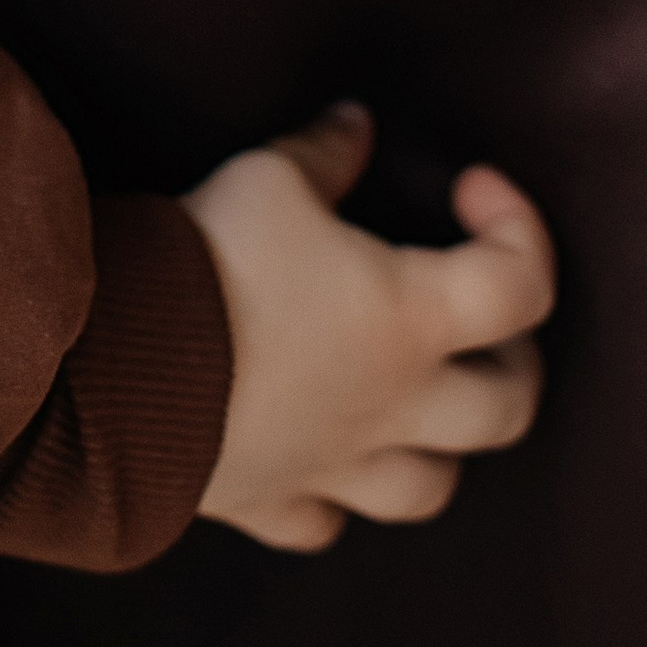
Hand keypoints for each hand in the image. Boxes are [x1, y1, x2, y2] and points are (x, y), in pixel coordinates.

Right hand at [187, 105, 552, 552]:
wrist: (127, 363)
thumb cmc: (214, 262)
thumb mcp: (269, 177)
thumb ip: (324, 150)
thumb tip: (356, 126)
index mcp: (411, 320)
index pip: (519, 285)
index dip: (518, 228)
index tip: (471, 188)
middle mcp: (396, 405)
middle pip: (509, 409)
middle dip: (514, 361)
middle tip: (482, 316)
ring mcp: (341, 466)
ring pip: (432, 485)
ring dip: (440, 445)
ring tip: (416, 402)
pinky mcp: (277, 500)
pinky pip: (325, 520)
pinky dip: (333, 493)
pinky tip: (318, 459)